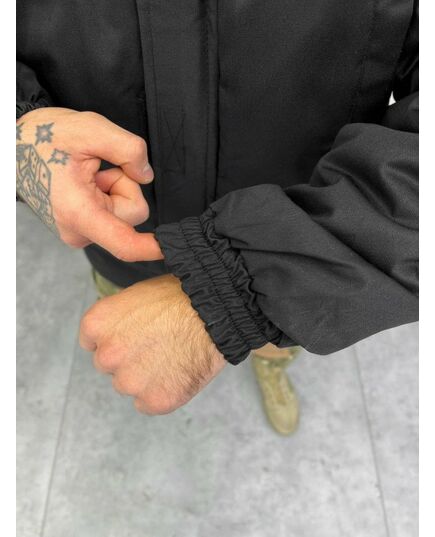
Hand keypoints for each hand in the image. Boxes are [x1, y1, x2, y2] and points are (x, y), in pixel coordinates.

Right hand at [16, 107, 161, 260]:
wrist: (14, 147)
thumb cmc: (44, 137)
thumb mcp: (90, 128)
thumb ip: (128, 149)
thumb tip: (146, 176)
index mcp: (79, 213)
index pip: (124, 244)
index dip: (151, 248)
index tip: (171, 249)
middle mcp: (79, 231)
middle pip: (132, 214)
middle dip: (124, 184)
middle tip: (97, 167)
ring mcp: (79, 231)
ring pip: (124, 212)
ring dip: (114, 187)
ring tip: (88, 172)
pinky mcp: (81, 227)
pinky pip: (112, 212)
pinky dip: (107, 192)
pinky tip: (86, 181)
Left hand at [79, 274, 226, 413]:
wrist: (217, 312)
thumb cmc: (182, 296)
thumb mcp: (138, 292)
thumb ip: (117, 316)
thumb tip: (115, 327)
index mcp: (98, 324)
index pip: (91, 342)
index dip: (114, 337)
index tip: (132, 335)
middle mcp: (107, 355)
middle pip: (108, 365)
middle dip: (127, 358)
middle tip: (156, 344)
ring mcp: (131, 381)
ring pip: (128, 385)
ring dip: (144, 377)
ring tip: (171, 356)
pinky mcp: (155, 400)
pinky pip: (149, 403)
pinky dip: (162, 392)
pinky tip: (178, 372)